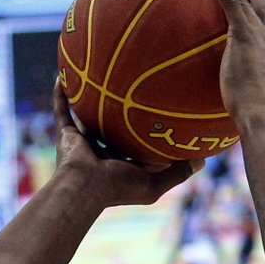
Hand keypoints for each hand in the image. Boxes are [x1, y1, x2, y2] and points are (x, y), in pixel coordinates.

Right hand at [50, 80, 195, 204]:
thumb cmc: (118, 188)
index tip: (157, 115)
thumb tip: (203, 160)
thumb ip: (177, 172)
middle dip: (117, 111)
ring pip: (85, 115)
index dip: (144, 132)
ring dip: (87, 98)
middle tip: (128, 88)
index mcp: (120, 163)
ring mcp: (82, 143)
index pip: (135, 145)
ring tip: (94, 76)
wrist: (83, 189)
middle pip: (111, 126)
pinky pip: (62, 109)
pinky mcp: (65, 135)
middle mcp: (101, 151)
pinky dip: (61, 94)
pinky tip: (64, 75)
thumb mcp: (154, 183)